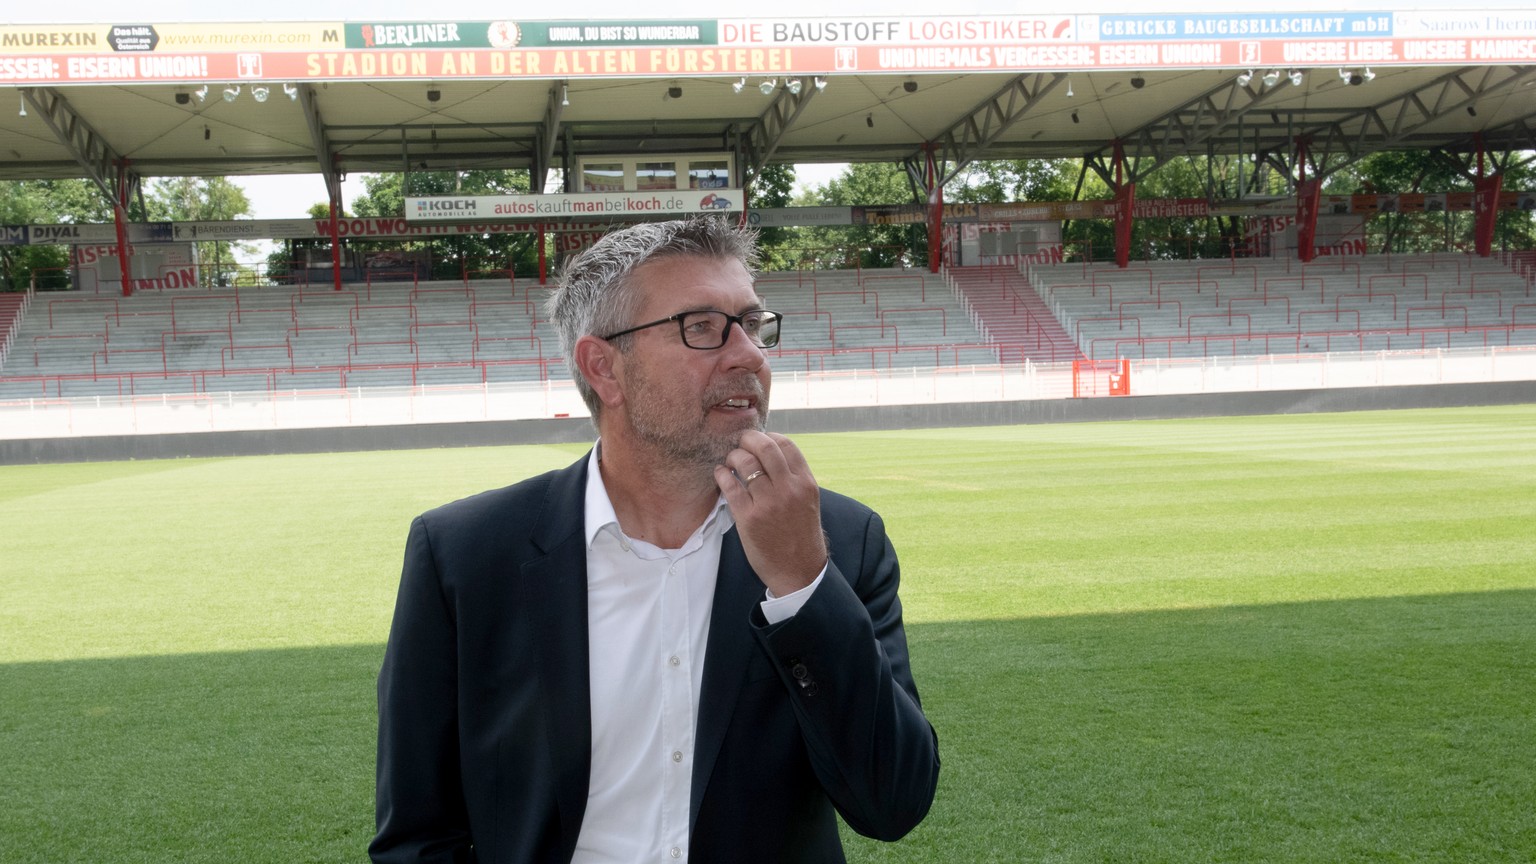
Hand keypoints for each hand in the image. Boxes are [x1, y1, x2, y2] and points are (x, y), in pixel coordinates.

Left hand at [713, 430, 827, 597]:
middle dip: (747, 439)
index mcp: (805, 483)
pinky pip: (730, 486)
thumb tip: (770, 454)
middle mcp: (789, 489)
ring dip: (733, 456)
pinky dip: (721, 475)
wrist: (799, 571)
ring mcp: (768, 503)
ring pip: (744, 463)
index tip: (758, 440)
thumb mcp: (808, 501)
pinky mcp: (749, 518)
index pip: (786, 445)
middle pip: (764, 447)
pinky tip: (720, 474)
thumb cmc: (801, 535)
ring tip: (730, 461)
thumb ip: (793, 478)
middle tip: (740, 442)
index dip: (768, 436)